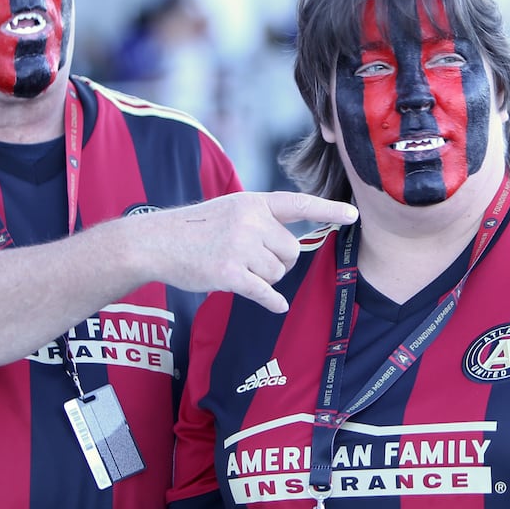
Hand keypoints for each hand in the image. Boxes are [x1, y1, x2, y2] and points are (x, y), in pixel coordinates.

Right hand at [142, 191, 356, 312]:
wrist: (156, 242)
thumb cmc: (193, 230)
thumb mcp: (228, 210)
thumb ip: (257, 221)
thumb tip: (288, 251)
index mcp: (252, 203)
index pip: (297, 204)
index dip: (327, 209)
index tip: (353, 214)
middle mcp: (249, 221)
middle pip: (290, 252)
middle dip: (279, 263)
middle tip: (254, 263)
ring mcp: (239, 247)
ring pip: (277, 273)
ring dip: (265, 279)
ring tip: (239, 270)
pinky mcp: (229, 273)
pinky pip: (264, 292)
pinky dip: (271, 301)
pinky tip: (275, 305)